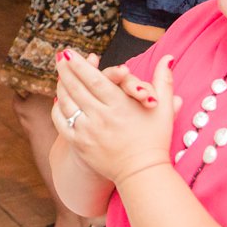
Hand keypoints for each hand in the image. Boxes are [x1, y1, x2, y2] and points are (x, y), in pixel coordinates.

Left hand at [53, 51, 177, 185]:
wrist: (142, 174)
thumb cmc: (155, 140)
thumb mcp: (163, 109)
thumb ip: (164, 81)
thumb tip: (168, 57)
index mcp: (121, 106)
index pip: (95, 80)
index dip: (80, 65)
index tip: (69, 53)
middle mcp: (102, 117)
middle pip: (77, 88)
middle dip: (66, 70)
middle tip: (59, 56)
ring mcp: (88, 132)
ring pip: (67, 103)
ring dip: (61, 86)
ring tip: (60, 74)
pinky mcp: (80, 145)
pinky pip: (62, 123)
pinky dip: (58, 109)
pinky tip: (58, 99)